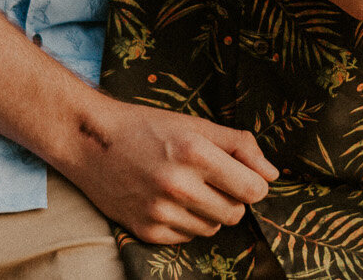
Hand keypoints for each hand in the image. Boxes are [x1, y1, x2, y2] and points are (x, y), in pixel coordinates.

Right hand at [58, 99, 277, 244]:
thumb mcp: (195, 124)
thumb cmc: (147, 128)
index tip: (246, 178)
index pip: (252, 189)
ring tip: (188, 188)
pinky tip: (170, 201)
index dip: (255, 184)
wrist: (91, 142)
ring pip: (212, 228)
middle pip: (235, 213)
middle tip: (214, 181)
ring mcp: (159, 211)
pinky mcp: (146, 231)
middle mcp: (177, 184)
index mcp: (194, 151)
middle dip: (233, 199)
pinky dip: (186, 223)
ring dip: (209, 212)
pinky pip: (187, 238)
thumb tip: (272, 174)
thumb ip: (239, 146)